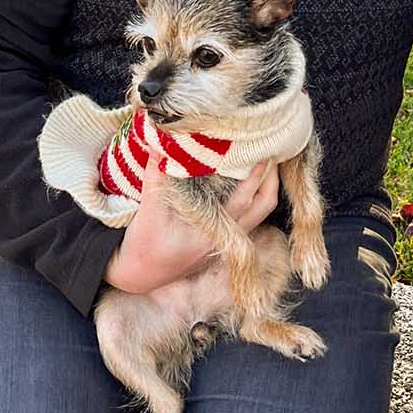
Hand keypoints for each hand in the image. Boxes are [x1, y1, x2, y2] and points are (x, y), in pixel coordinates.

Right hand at [103, 159, 279, 292]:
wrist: (139, 274)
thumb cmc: (143, 244)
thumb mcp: (149, 209)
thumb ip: (156, 173)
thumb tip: (156, 138)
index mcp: (211, 232)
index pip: (245, 199)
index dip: (257, 175)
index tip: (263, 150)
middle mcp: (225, 239)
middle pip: (263, 206)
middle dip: (272, 178)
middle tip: (273, 150)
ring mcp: (226, 242)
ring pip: (259, 213)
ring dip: (266, 188)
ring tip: (267, 163)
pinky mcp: (222, 242)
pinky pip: (250, 218)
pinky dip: (255, 198)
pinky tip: (250, 181)